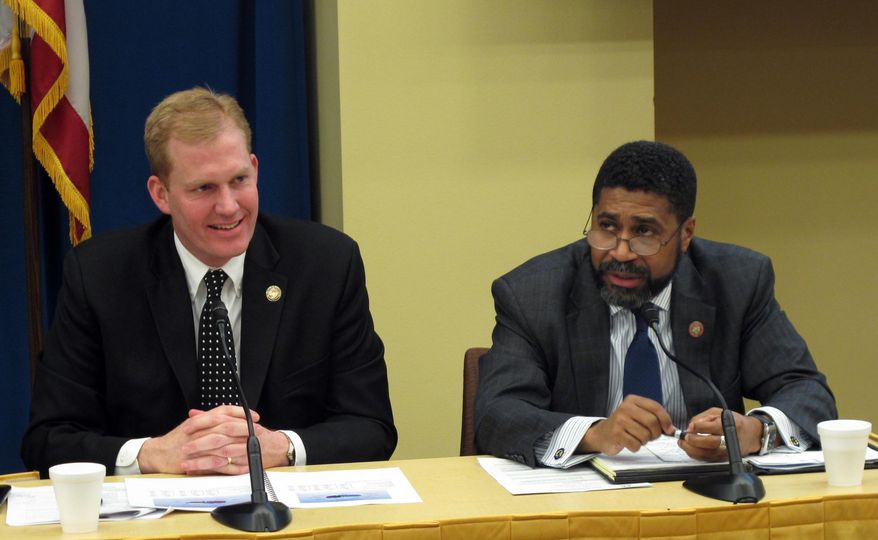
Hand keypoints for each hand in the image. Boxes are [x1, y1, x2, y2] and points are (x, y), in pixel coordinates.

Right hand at [138, 405, 258, 474]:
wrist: (158, 454)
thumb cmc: (177, 440)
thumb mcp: (194, 425)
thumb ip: (211, 420)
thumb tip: (230, 416)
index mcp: (200, 420)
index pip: (223, 411)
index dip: (240, 412)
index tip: (254, 415)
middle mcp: (199, 431)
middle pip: (225, 426)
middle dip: (244, 428)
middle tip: (258, 430)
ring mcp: (196, 446)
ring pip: (222, 444)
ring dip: (239, 445)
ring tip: (253, 447)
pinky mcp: (194, 462)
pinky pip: (214, 464)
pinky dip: (228, 464)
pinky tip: (239, 464)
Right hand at [578, 395, 674, 454]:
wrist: (603, 433)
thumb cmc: (624, 425)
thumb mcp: (638, 415)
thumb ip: (655, 419)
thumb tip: (672, 429)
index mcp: (633, 400)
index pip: (655, 407)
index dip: (666, 420)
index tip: (669, 430)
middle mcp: (625, 408)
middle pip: (652, 422)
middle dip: (656, 433)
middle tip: (651, 436)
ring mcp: (619, 420)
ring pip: (645, 435)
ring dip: (644, 441)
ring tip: (636, 437)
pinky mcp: (616, 434)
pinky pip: (636, 444)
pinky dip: (635, 447)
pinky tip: (629, 442)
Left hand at [678, 407, 762, 460]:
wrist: (749, 434)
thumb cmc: (732, 421)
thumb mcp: (718, 413)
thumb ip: (703, 418)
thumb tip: (691, 426)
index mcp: (729, 425)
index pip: (713, 427)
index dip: (698, 427)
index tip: (690, 427)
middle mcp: (729, 440)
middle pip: (711, 443)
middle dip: (695, 440)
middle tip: (685, 436)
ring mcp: (727, 452)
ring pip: (708, 454)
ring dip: (692, 449)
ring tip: (683, 442)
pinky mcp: (723, 459)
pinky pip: (707, 459)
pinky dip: (696, 454)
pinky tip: (689, 448)